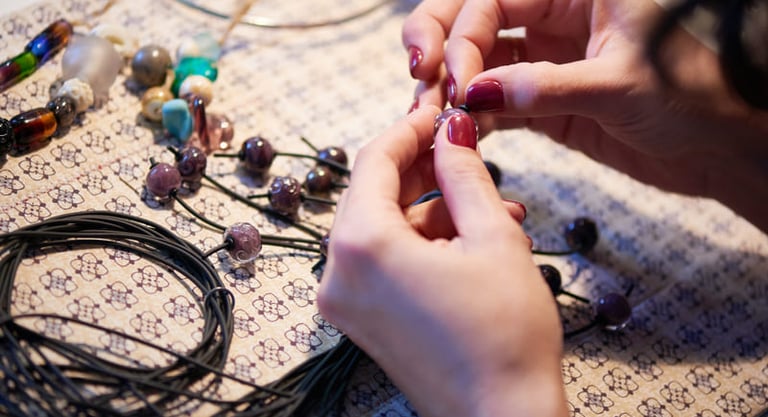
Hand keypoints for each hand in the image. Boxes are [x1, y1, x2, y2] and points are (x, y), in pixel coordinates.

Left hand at [318, 107, 567, 416]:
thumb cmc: (504, 337)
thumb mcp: (493, 238)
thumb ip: (464, 174)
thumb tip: (452, 131)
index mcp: (361, 246)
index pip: (374, 161)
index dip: (410, 129)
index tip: (439, 112)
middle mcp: (338, 274)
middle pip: (374, 194)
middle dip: (423, 170)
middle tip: (464, 151)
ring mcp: (346, 302)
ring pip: (384, 229)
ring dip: (433, 211)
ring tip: (495, 208)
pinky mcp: (362, 321)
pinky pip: (386, 262)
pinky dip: (423, 245)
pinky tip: (473, 239)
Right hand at [403, 0, 767, 231]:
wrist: (722, 148)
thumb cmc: (699, 96)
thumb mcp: (621, 84)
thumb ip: (547, 88)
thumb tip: (478, 92)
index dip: (464, 30)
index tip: (458, 76)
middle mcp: (556, 20)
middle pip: (476, 18)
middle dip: (442, 44)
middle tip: (422, 77)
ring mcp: (548, 62)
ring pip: (481, 62)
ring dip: (452, 86)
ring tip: (432, 115)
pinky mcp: (546, 104)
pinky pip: (497, 102)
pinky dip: (475, 116)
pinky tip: (460, 130)